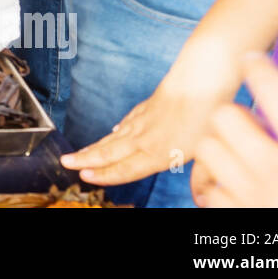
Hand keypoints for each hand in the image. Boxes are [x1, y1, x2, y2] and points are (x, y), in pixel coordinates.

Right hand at [61, 63, 238, 185]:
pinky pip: (127, 122)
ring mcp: (144, 120)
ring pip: (114, 136)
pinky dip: (116, 130)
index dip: (103, 175)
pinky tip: (113, 131)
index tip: (84, 177)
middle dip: (85, 159)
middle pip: (109, 151)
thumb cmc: (209, 114)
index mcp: (159, 152)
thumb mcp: (212, 152)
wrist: (201, 78)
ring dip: (95, 146)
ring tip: (80, 153)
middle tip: (65, 162)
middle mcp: (145, 138)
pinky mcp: (148, 106)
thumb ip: (203, 178)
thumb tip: (203, 200)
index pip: (124, 169)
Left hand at [193, 54, 277, 206]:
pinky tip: (236, 189)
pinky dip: (215, 187)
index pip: (277, 93)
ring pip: (206, 151)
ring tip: (241, 155)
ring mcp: (252, 201)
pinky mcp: (239, 225)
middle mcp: (277, 174)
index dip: (260, 67)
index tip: (252, 59)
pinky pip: (207, 193)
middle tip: (254, 125)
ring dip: (221, 147)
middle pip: (225, 117)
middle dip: (236, 114)